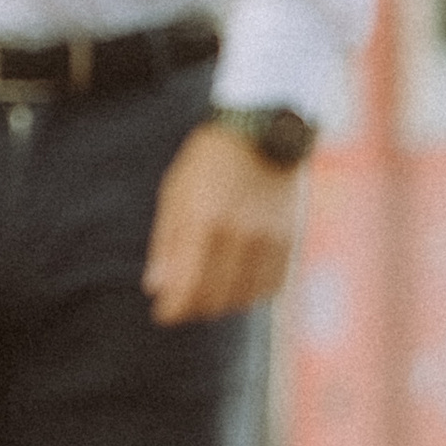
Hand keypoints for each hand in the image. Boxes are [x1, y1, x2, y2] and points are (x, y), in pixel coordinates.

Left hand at [142, 120, 306, 326]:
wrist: (262, 131)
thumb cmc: (208, 161)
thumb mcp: (175, 194)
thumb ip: (167, 244)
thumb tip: (156, 288)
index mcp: (205, 222)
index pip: (189, 288)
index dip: (174, 309)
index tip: (163, 314)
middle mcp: (240, 235)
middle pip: (216, 298)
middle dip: (194, 308)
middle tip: (181, 304)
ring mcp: (269, 239)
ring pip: (244, 297)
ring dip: (222, 303)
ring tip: (207, 293)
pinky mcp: (289, 240)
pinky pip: (271, 286)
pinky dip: (252, 293)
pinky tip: (237, 284)